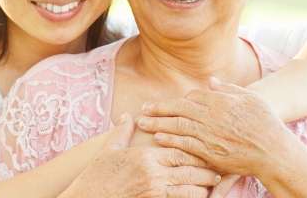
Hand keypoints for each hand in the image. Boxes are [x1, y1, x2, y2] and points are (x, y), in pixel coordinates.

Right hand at [61, 114, 221, 197]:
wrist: (88, 197)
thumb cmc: (97, 174)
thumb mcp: (109, 150)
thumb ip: (122, 132)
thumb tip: (127, 116)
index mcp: (146, 156)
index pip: (180, 150)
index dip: (196, 151)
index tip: (207, 150)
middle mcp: (153, 173)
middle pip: (189, 170)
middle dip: (206, 171)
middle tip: (219, 171)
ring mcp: (154, 190)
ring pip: (189, 189)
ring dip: (202, 188)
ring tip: (213, 186)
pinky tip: (198, 197)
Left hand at [135, 77, 291, 176]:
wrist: (274, 150)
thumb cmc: (265, 123)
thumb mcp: (250, 98)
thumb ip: (228, 89)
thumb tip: (211, 81)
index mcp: (221, 101)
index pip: (192, 97)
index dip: (178, 101)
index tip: (166, 103)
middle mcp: (212, 116)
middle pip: (179, 109)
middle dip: (158, 109)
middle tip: (142, 109)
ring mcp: (210, 134)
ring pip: (178, 126)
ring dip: (158, 123)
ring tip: (143, 122)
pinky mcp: (210, 152)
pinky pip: (185, 144)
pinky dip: (170, 140)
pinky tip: (158, 137)